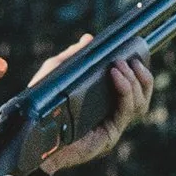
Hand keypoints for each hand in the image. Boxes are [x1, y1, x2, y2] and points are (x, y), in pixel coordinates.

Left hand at [27, 36, 154, 174]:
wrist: (32, 136)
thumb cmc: (41, 106)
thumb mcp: (55, 74)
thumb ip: (72, 57)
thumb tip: (89, 39)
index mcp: (105, 102)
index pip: (135, 88)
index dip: (140, 72)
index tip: (133, 54)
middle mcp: (113, 115)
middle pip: (143, 96)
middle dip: (141, 75)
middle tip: (127, 60)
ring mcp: (113, 126)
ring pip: (140, 104)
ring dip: (134, 81)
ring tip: (120, 66)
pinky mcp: (110, 135)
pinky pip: (126, 111)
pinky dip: (125, 91)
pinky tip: (116, 76)